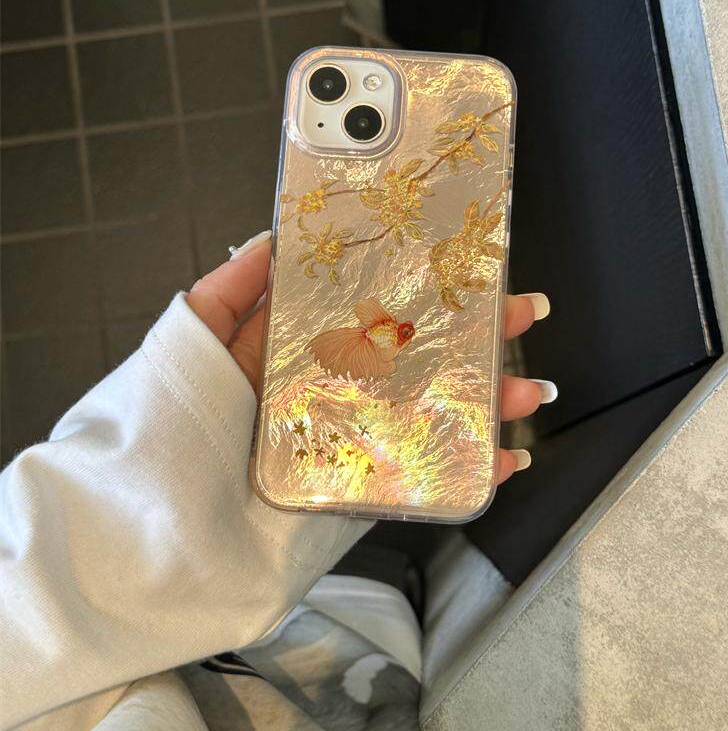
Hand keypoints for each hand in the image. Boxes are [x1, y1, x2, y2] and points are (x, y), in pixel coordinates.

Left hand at [186, 231, 552, 483]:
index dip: (421, 288)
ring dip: (487, 399)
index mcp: (298, 353)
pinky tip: (504, 457)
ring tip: (527, 387)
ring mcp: (353, 444)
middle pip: (416, 358)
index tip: (465, 266)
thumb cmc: (161, 435)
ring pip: (432, 414)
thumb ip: (225, 292)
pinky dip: (470, 470)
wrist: (148, 542)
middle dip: (475, 335)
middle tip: (520, 311)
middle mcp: (334, 395)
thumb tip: (269, 236)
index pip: (373, 311)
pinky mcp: (362, 492)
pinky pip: (425, 479)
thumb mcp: (184, 347)